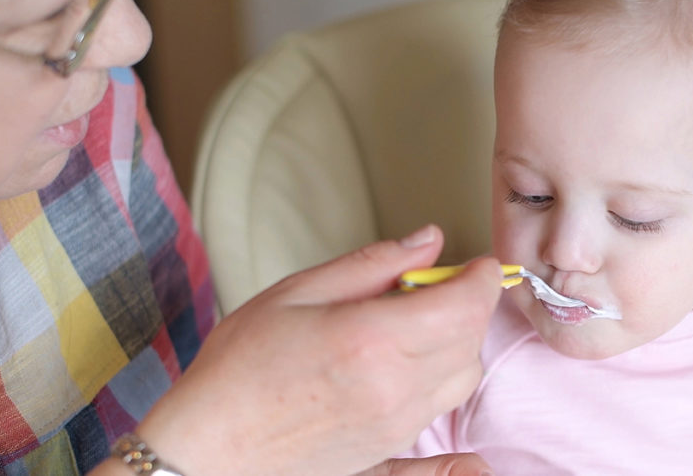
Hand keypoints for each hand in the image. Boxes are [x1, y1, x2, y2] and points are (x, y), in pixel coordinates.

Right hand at [130, 225, 501, 475]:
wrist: (210, 446)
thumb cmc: (240, 369)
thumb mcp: (298, 292)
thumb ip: (372, 265)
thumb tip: (426, 242)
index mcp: (372, 340)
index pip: (464, 305)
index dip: (482, 278)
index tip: (479, 266)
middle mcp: (394, 388)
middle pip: (470, 340)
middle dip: (469, 306)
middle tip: (438, 287)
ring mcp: (395, 426)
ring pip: (463, 379)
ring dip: (458, 346)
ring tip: (418, 328)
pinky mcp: (388, 451)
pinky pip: (443, 426)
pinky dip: (447, 401)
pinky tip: (437, 406)